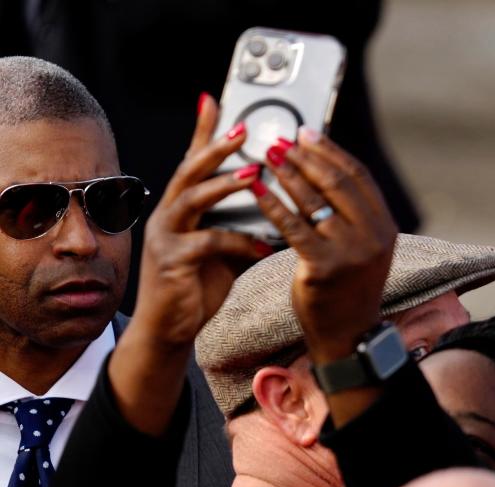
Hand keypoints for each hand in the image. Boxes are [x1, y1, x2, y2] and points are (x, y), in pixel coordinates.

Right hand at [130, 95, 266, 352]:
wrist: (169, 327)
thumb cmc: (196, 286)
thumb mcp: (226, 252)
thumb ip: (244, 228)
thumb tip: (279, 214)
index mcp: (182, 208)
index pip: (192, 162)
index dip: (202, 132)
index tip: (214, 101)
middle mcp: (168, 214)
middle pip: (189, 170)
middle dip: (214, 148)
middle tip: (241, 130)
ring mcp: (166, 236)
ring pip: (191, 199)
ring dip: (223, 185)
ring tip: (253, 175)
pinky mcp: (171, 261)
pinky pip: (207, 242)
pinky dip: (237, 241)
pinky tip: (262, 244)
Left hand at [250, 128, 396, 363]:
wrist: (347, 333)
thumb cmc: (347, 288)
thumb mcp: (361, 248)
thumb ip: (351, 214)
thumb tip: (322, 168)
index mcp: (384, 227)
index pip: (358, 176)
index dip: (330, 150)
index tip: (305, 133)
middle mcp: (373, 236)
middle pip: (336, 182)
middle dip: (305, 157)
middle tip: (278, 141)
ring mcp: (350, 252)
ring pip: (314, 201)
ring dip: (287, 174)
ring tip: (266, 157)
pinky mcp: (324, 266)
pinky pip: (293, 226)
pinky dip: (272, 203)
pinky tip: (256, 190)